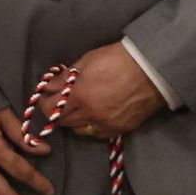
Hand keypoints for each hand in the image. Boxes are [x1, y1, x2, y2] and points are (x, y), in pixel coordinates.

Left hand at [36, 43, 165, 137]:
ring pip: (79, 130)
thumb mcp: (85, 62)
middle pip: (63, 122)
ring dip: (73, 120)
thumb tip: (51, 85)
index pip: (50, 109)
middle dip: (56, 111)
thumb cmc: (116, 60)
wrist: (151, 70)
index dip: (44, 102)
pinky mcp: (121, 129)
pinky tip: (92, 115)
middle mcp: (91, 115)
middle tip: (58, 101)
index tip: (46, 96)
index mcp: (80, 96)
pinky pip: (98, 134)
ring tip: (76, 107)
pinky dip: (91, 127)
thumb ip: (65, 78)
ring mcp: (107, 124)